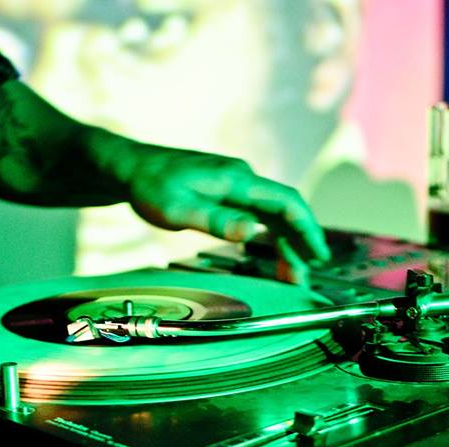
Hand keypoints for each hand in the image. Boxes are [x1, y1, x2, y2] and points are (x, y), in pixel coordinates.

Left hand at [124, 143, 329, 282]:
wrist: (129, 167)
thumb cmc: (150, 187)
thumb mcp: (178, 209)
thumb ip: (216, 221)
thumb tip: (252, 232)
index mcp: (237, 181)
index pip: (286, 203)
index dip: (307, 229)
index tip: (319, 255)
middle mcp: (242, 179)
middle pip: (284, 212)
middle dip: (299, 244)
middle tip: (304, 277)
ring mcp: (234, 185)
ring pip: (271, 215)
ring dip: (284, 244)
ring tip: (290, 275)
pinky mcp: (225, 193)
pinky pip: (257, 215)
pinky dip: (268, 236)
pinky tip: (269, 254)